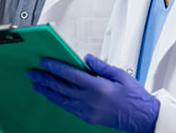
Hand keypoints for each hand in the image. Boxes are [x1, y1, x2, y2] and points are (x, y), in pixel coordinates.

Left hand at [27, 54, 159, 132]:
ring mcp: (87, 111)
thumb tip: (86, 58)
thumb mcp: (120, 75)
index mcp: (97, 87)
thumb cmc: (134, 97)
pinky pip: (68, 108)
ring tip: (36, 86)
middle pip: (61, 87)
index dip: (55, 68)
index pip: (70, 74)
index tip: (44, 62)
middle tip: (32, 74)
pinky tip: (52, 97)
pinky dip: (58, 101)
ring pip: (61, 100)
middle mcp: (89, 100)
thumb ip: (101, 66)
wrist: (142, 118)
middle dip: (45, 80)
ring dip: (47, 92)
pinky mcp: (88, 118)